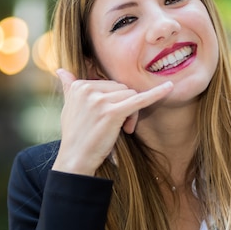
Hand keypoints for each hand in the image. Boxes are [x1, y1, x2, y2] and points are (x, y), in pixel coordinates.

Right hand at [52, 69, 172, 175]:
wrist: (75, 159)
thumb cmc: (76, 136)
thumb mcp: (69, 108)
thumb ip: (69, 87)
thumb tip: (60, 70)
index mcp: (79, 85)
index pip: (111, 85)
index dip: (116, 101)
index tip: (110, 118)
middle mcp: (87, 89)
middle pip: (123, 89)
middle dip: (126, 107)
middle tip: (120, 127)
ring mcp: (99, 100)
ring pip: (131, 96)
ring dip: (132, 115)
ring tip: (122, 130)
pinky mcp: (112, 113)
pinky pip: (139, 100)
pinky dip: (156, 94)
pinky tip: (170, 88)